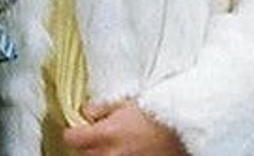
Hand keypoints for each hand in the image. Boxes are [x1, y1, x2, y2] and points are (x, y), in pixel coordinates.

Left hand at [63, 101, 187, 154]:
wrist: (182, 132)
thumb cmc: (154, 115)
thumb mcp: (124, 104)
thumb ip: (100, 109)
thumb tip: (85, 113)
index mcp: (104, 135)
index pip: (71, 138)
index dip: (74, 132)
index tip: (80, 129)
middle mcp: (109, 155)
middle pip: (82, 155)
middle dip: (87, 146)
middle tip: (98, 137)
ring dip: (100, 154)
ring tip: (113, 146)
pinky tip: (123, 152)